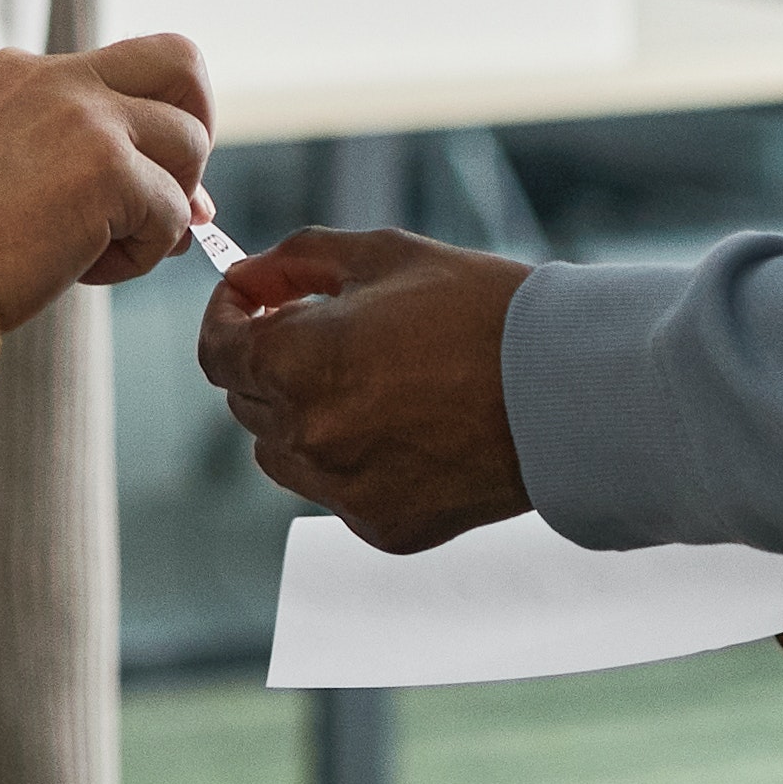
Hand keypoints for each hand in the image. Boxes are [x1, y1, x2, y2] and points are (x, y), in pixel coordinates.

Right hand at [0, 39, 215, 322]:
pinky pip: (176, 214)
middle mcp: (54, 76)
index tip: (140, 180)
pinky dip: (142, 256)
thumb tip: (197, 204)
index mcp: (20, 73)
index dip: (150, 126)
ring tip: (99, 249)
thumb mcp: (4, 175)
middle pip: (182, 61)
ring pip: (191, 142)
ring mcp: (84, 116)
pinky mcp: (108, 168)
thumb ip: (86, 164)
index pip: (124, 70)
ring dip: (164, 208)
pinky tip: (82, 270)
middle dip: (195, 130)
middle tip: (166, 193)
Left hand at [199, 227, 528, 550]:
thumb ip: (295, 260)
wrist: (566, 390)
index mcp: (294, 363)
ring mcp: (342, 490)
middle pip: (247, 401)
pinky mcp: (381, 528)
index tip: (252, 303)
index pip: (216, 351)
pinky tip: (406, 427)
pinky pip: (336, 492)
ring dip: (302, 415)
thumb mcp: (382, 255)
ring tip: (372, 381)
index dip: (228, 318)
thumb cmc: (479, 311)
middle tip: (327, 331)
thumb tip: (244, 279)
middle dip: (271, 361)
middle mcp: (306, 436)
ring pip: (283, 453)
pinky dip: (352, 461)